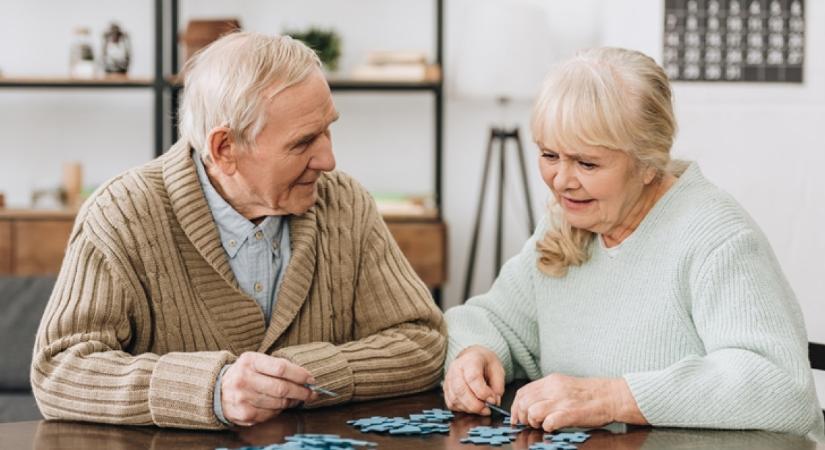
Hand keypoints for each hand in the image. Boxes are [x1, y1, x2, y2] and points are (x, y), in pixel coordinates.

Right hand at [221, 352, 316, 425]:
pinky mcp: (244, 414)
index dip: (300, 375)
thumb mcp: (256, 361)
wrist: (217, 389)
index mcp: (249, 361)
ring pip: (278, 403)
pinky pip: (271, 414)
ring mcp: (243, 398)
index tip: (311, 379)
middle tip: (311, 393)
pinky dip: (279, 410)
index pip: (281, 368)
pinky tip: (280, 405)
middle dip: (301, 392)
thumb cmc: (245, 373)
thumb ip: (277, 366)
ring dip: (292, 402)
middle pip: (282, 388)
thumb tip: (305, 378)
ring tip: (297, 398)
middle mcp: (244, 379)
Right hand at [443, 345, 504, 414]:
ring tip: (481, 408)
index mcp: (470, 360)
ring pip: (454, 399)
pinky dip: (462, 409)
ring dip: (469, 408)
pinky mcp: (445, 388)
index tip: (492, 400)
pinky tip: (471, 407)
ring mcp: (448, 378)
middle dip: (475, 405)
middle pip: (460, 390)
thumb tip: (493, 402)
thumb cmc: (485, 364)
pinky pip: (451, 403)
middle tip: (487, 410)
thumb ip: (497, 387)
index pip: (473, 378)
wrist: (472, 358)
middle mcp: (456, 368)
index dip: (483, 392)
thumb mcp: (498, 370)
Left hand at [510, 373, 645, 430]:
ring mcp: (561, 401)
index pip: (523, 392)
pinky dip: (547, 427)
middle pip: (524, 402)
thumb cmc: (590, 394)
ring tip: (542, 425)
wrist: (611, 396)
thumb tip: (531, 403)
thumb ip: (548, 391)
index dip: (516, 406)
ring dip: (533, 422)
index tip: (516, 417)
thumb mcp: (564, 385)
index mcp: (551, 381)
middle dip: (522, 416)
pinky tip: (553, 427)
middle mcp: (553, 389)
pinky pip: (549, 422)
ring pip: (532, 411)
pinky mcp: (570, 413)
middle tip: (529, 423)